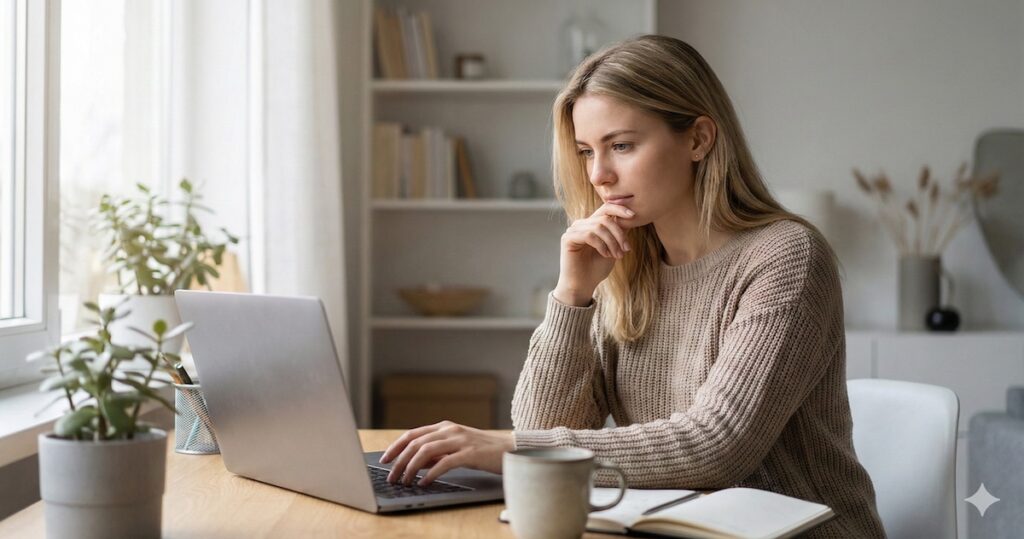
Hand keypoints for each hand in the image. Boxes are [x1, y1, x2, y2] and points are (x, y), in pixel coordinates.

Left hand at [378, 420, 513, 485]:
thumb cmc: (482, 450)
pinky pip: (444, 463)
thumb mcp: (456, 446)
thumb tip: (415, 461)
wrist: (511, 450)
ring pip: (426, 451)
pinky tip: (425, 482)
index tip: (384, 460)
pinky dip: (431, 473)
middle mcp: (450, 430)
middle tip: (391, 476)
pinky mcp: (470, 453)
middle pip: (415, 443)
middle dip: (399, 461)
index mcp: (444, 426)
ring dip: (411, 468)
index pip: (412, 434)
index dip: (395, 447)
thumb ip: (437, 451)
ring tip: (405, 481)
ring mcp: (460, 440)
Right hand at [555, 202, 636, 305]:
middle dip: (619, 234)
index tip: (634, 216)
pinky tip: (605, 255)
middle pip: (605, 218)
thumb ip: (619, 233)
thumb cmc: (597, 269)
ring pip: (598, 227)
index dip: (620, 208)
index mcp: (591, 224)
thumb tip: (631, 217)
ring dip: (612, 242)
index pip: (606, 208)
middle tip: (626, 249)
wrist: (583, 285)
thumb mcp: (613, 248)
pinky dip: (601, 245)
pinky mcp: (567, 238)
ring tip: (617, 255)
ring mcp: (573, 230)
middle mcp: (581, 224)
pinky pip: (589, 235)